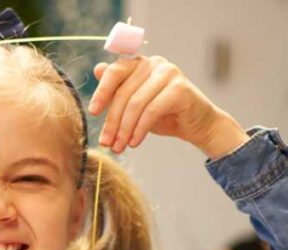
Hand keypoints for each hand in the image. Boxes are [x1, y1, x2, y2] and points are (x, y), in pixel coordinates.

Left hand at [88, 55, 247, 158]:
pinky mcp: (180, 88)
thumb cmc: (161, 114)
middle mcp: (154, 63)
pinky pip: (151, 111)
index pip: (115, 72)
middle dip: (112, 121)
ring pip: (136, 104)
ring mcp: (169, 73)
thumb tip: (97, 69)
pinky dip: (139, 129)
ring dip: (124, 129)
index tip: (93, 113)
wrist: (195, 124)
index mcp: (140, 64)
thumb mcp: (133, 105)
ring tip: (119, 147)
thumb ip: (116, 91)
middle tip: (106, 143)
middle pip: (123, 93)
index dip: (101, 92)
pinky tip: (134, 143)